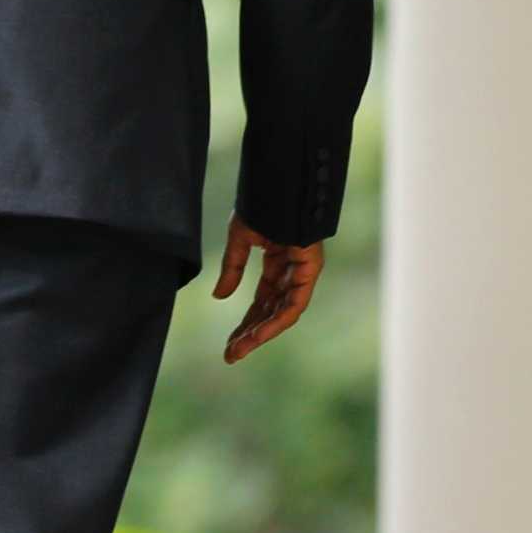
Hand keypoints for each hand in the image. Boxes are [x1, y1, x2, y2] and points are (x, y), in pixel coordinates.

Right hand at [214, 215, 325, 363]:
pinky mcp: (311, 267)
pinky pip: (295, 301)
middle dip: (250, 334)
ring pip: (283, 312)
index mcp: (278, 262)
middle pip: (271, 311)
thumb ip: (232, 268)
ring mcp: (303, 270)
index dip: (245, 323)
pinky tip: (259, 332)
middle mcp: (292, 271)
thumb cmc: (263, 201)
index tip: (229, 344)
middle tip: (231, 355)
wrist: (281, 178)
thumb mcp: (240, 237)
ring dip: (262, 332)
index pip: (262, 301)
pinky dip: (278, 319)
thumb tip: (220, 297)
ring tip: (240, 349)